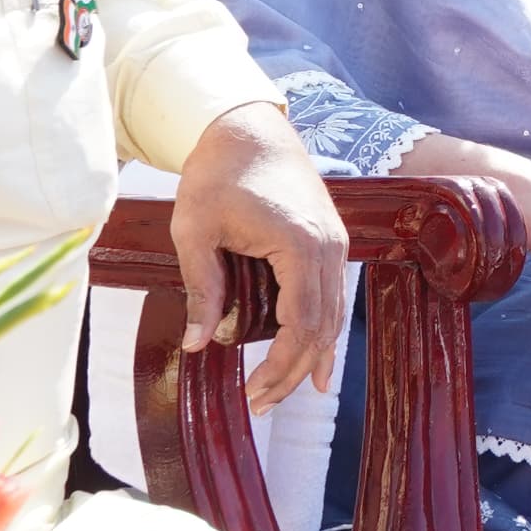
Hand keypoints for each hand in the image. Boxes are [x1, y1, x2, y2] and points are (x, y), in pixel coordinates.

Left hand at [173, 101, 350, 407]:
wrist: (247, 127)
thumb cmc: (218, 173)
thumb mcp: (195, 231)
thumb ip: (202, 289)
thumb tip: (197, 346)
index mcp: (299, 247)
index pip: (299, 326)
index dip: (279, 366)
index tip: (252, 391)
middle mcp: (328, 248)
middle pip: (321, 329)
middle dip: (292, 372)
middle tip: (260, 403)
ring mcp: (334, 243)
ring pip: (333, 316)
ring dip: (311, 358)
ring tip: (283, 392)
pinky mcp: (329, 240)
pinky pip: (333, 297)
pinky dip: (325, 332)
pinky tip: (319, 361)